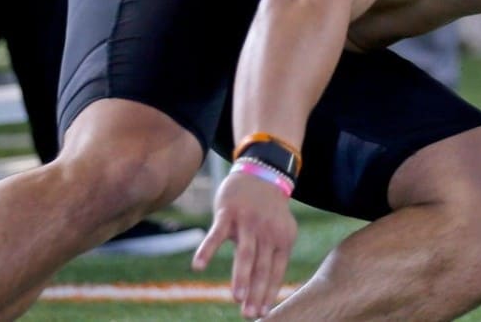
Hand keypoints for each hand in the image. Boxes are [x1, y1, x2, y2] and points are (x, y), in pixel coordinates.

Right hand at [192, 173, 297, 318]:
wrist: (260, 173)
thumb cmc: (268, 210)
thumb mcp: (279, 231)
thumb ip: (273, 257)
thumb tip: (267, 291)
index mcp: (282, 240)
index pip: (275, 272)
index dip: (268, 294)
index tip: (262, 315)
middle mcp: (268, 232)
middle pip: (262, 267)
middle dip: (256, 293)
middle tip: (249, 315)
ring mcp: (248, 222)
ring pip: (245, 253)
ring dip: (241, 276)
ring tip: (236, 298)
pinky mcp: (228, 213)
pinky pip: (216, 234)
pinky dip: (207, 250)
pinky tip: (198, 266)